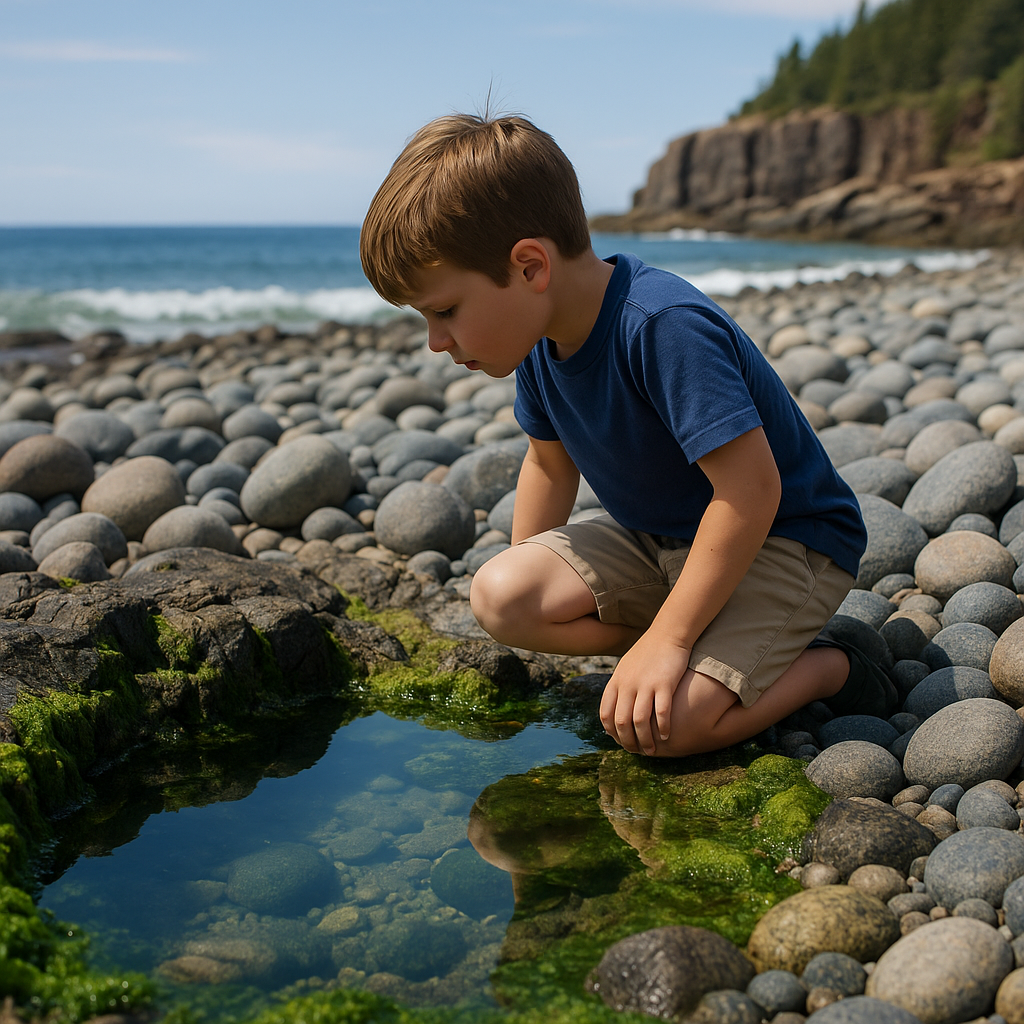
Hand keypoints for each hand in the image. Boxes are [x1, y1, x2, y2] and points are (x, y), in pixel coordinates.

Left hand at [599, 632, 690, 754]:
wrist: (667, 634)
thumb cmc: (647, 653)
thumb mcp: (625, 668)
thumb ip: (619, 689)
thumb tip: (614, 713)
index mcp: (616, 682)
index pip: (606, 714)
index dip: (612, 732)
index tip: (620, 741)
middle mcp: (627, 685)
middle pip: (622, 722)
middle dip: (628, 742)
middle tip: (637, 752)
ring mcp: (645, 685)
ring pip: (640, 722)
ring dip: (646, 740)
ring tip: (652, 750)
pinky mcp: (664, 684)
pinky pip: (662, 712)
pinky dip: (663, 727)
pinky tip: (667, 735)